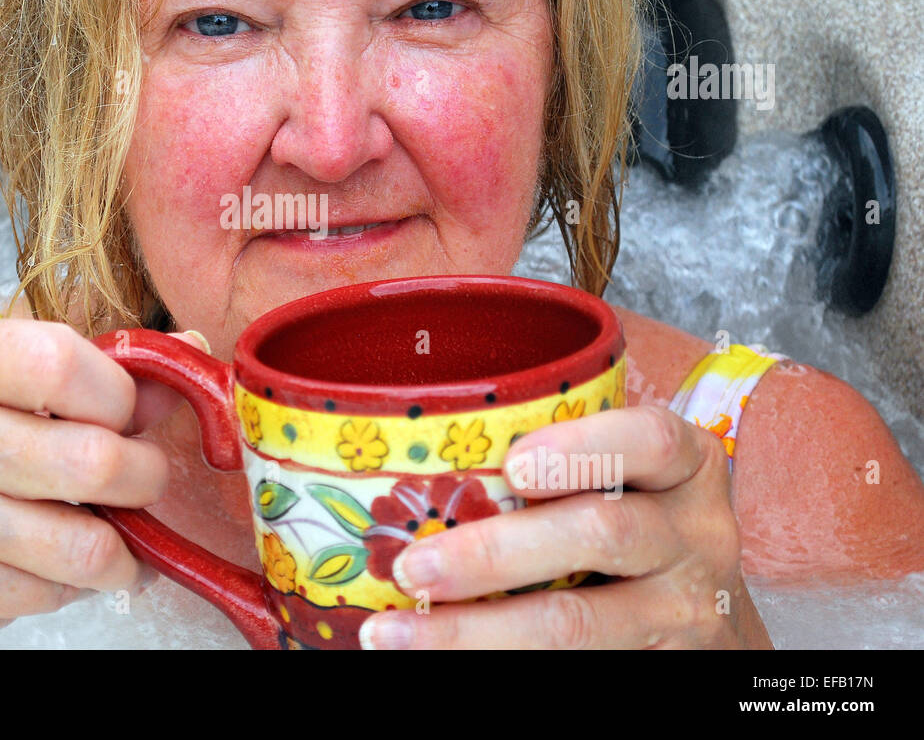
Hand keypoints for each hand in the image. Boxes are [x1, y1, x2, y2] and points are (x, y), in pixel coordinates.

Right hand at [0, 319, 204, 648]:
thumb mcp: (17, 400)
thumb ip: (102, 376)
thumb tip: (188, 351)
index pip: (60, 359)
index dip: (117, 394)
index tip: (122, 415)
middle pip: (90, 457)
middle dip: (143, 477)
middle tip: (140, 482)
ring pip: (85, 540)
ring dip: (124, 546)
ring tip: (118, 534)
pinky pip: (59, 587)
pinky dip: (87, 584)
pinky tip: (70, 567)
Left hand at [357, 405, 773, 648]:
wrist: (710, 614)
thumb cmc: (639, 518)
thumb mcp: (631, 479)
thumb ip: (566, 465)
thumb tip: (422, 464)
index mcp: (686, 466)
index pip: (650, 441)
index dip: (581, 449)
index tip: (513, 468)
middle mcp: (696, 535)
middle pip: (601, 536)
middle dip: (493, 553)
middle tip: (412, 568)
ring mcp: (683, 608)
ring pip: (577, 623)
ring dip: (475, 631)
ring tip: (395, 632)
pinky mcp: (663, 665)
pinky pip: (574, 665)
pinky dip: (499, 661)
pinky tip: (436, 658)